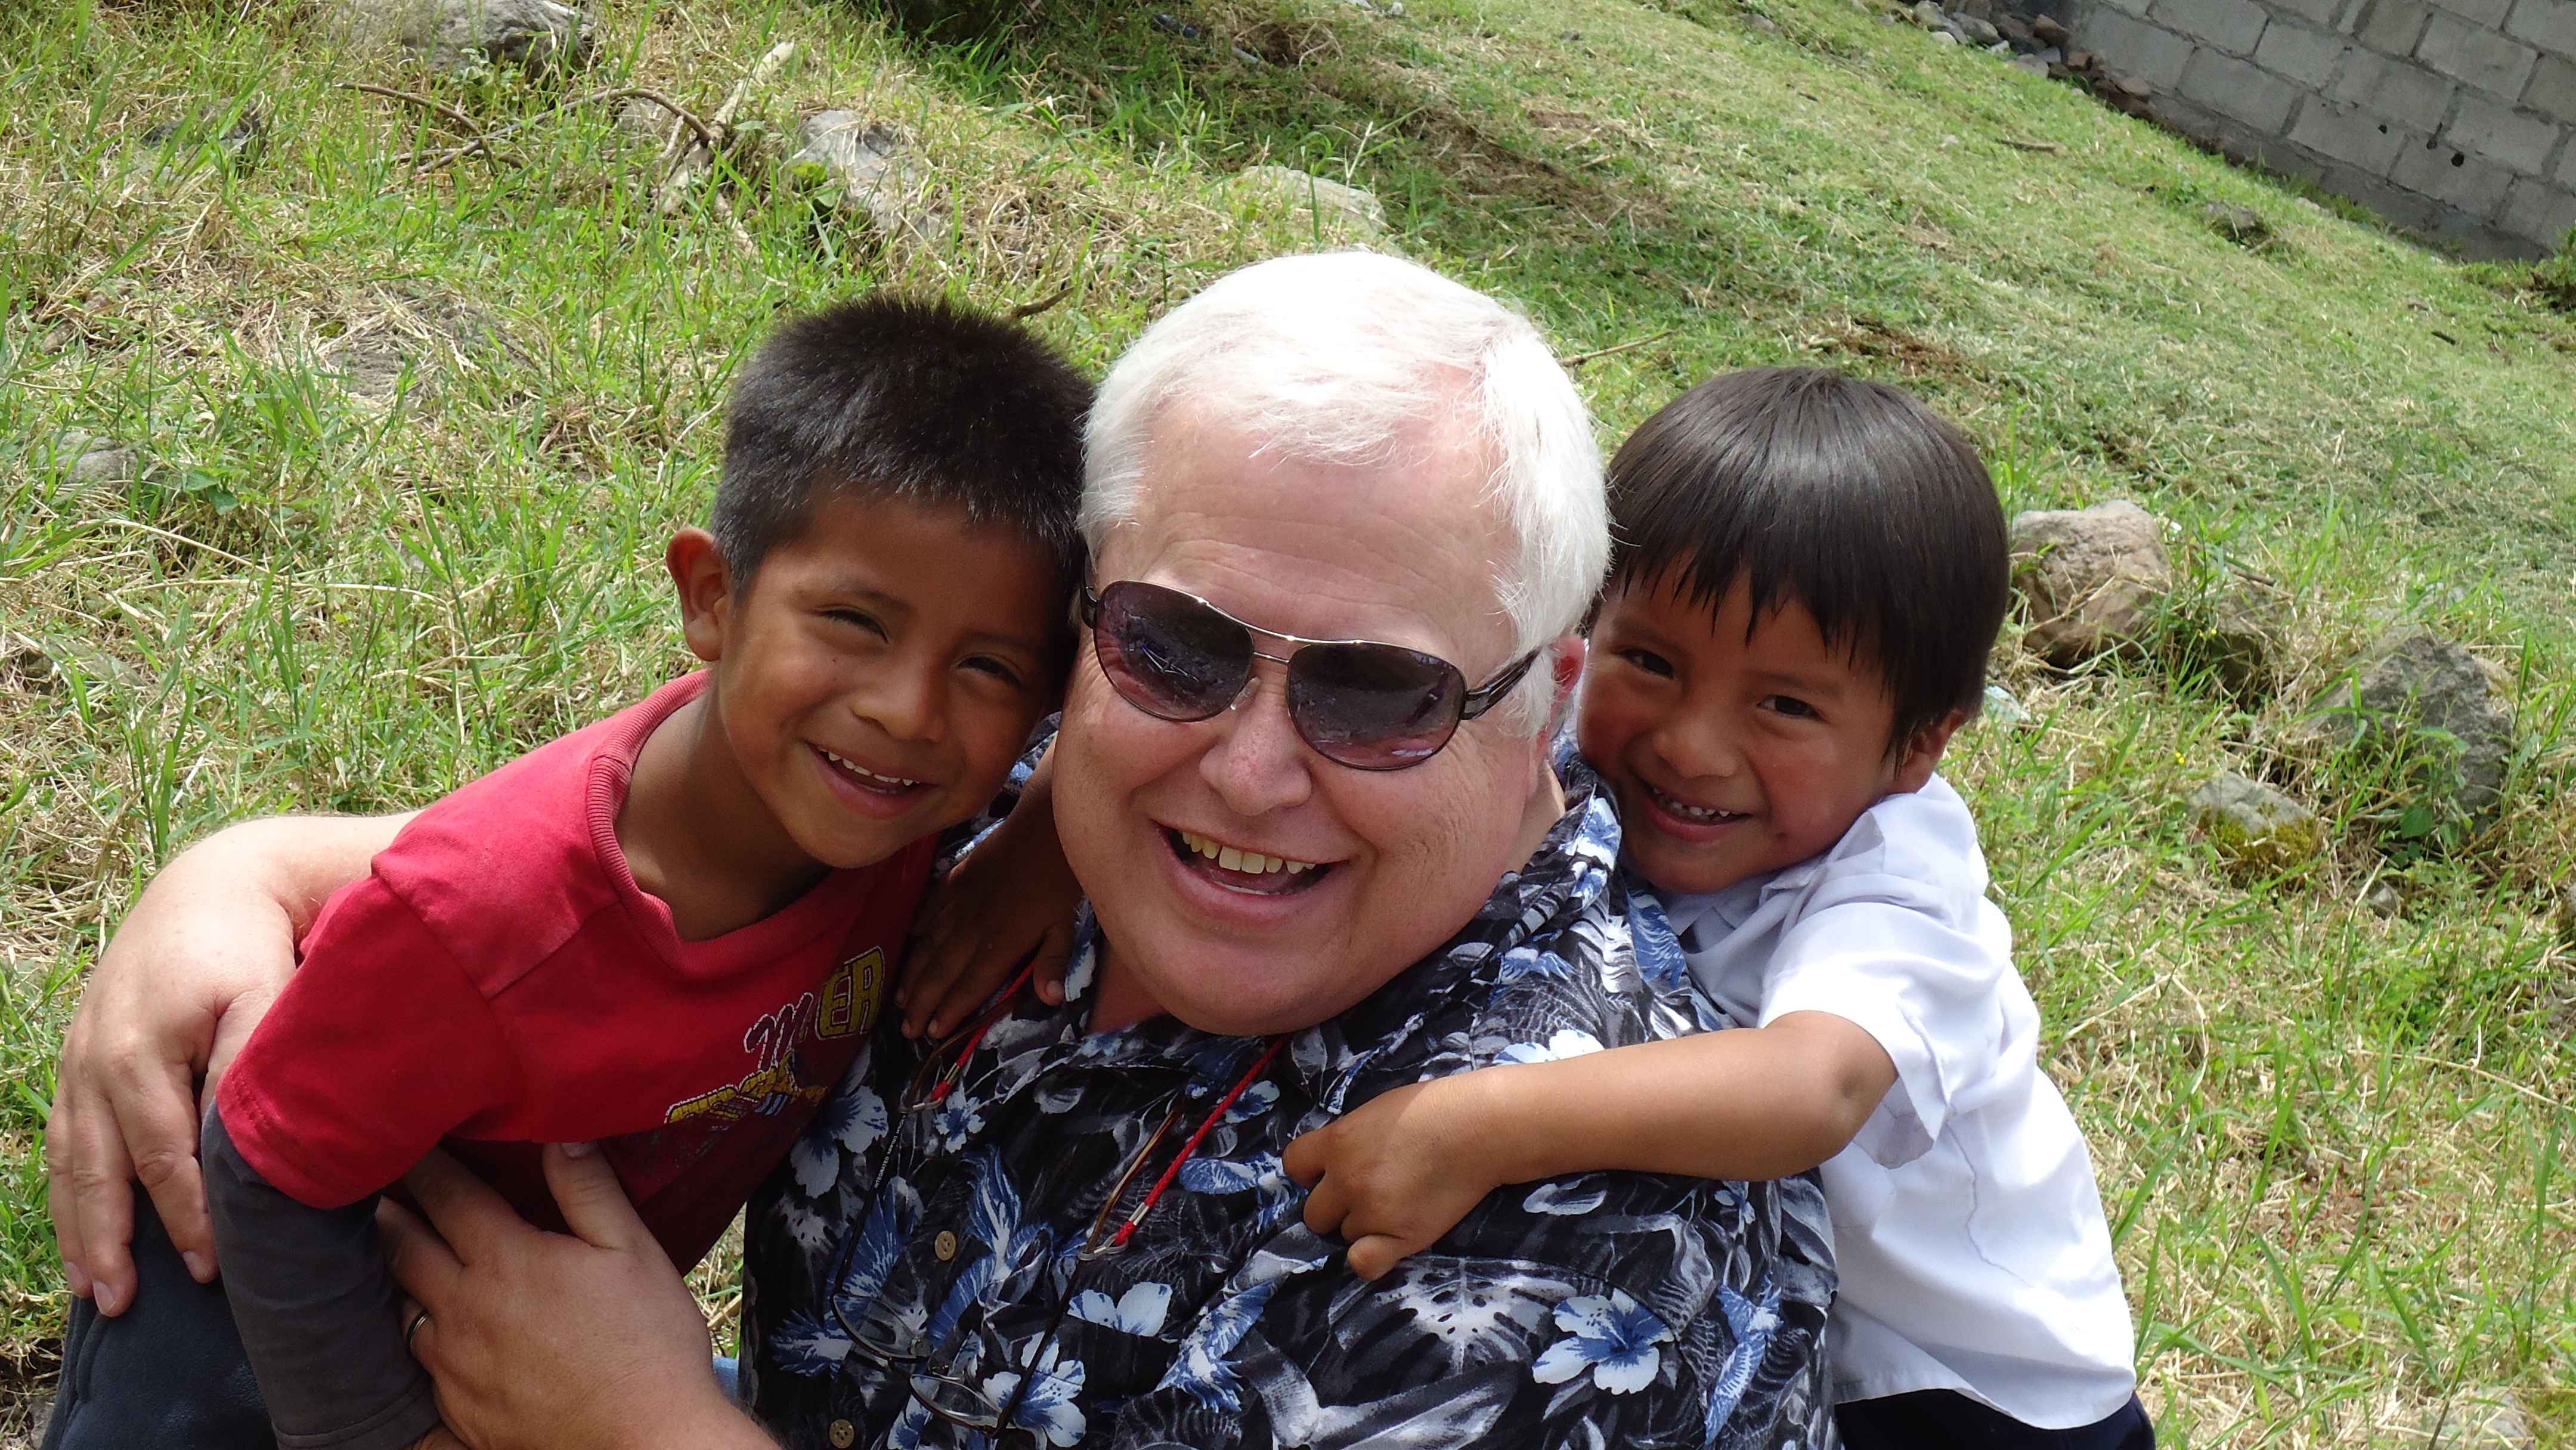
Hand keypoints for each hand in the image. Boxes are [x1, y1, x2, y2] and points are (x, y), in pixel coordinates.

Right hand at [45, 822, 329, 1312]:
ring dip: (81, 1230)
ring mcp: (80, 1061)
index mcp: (142, 1052)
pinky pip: (67, 1140)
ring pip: (73, 1162)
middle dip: (112, 1242)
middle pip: (102, 1171)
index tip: (212, 1268)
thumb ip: (249, 1064)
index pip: (164, 1157)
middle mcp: (97, 1062)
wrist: (214, 886)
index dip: (186, 1216)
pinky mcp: (79, 1059)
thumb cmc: (253, 947)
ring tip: (96, 1292)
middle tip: (125, 1305)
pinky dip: (71, 1193)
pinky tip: (80, 1236)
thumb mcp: (263, 995)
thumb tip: (242, 1142)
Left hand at [384, 1144, 767, 1449]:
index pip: (446, 1196)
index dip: (424, 1163)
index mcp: (507, 1261)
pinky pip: (421, 1360)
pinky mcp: (456, 1409)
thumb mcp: (633, 1252)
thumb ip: (589, 1190)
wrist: (644, 1443)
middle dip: (388, 1212)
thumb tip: (562, 1133)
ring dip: (398, 1274)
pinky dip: (421, 1332)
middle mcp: (465, 1309)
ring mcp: (454, 1365)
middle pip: (402, 1248)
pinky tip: (436, 1325)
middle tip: (377, 1188)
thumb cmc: (649, 1343)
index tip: (407, 1139)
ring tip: (401, 1251)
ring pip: (402, 1306)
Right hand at [898, 754, 1080, 1039]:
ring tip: (900, 999)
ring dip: (914, 973)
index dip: (950, 1009)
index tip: (933, 1032)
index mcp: (1003, 940)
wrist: (1046, 822)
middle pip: (942, 970)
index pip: (971, 983)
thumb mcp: (1067, 922)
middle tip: (906, 1030)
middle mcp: (975, 924)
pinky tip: (908, 940)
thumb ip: (1053, 960)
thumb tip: (1050, 999)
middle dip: (922, 1002)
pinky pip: (932, 906)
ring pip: (930, 943)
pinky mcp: (959, 876)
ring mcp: (963, 899)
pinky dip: (918, 925)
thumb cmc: (1063, 876)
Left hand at [1283, 1075, 1510, 1281]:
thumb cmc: (1433, 1108)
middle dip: (1336, 1207)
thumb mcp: (1376, 1110)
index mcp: (1337, 1142)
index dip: (1311, 1173)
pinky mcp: (1402, 1236)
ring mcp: (1373, 1211)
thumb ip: (1348, 1138)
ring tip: (1397, 1206)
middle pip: (1315, 1213)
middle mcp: (1347, 1180)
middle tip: (1370, 1194)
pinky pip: (1364, 1264)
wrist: (1481, 1126)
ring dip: (1363, 1227)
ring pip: (1345, 1235)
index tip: (1329, 1173)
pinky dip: (1371, 1258)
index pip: (1294, 1166)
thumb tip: (1333, 1160)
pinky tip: (1390, 1242)